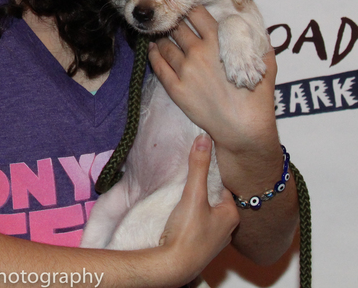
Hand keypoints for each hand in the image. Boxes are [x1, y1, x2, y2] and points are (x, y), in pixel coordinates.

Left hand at [148, 6, 278, 156]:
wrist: (243, 130)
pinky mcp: (175, 89)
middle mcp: (198, 52)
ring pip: (164, 44)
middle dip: (174, 22)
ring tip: (160, 35)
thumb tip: (256, 29)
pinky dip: (153, 54)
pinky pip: (157, 65)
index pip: (196, 14)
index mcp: (218, 42)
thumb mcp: (266, 64)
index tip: (186, 9)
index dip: (189, 9)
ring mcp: (184, 71)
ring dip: (161, 37)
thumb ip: (260, 43)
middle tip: (170, 21)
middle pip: (177, 27)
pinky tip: (152, 49)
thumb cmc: (257, 98)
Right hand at [157, 135, 238, 284]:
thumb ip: (198, 167)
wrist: (173, 265)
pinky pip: (200, 222)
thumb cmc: (187, 234)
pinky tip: (183, 210)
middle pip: (217, 198)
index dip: (215, 173)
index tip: (204, 161)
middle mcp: (227, 228)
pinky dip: (194, 214)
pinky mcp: (200, 244)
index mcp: (231, 215)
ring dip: (200, 202)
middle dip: (206, 187)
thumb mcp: (193, 194)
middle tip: (194, 174)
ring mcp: (214, 238)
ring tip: (187, 189)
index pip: (226, 186)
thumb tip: (204, 140)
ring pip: (209, 211)